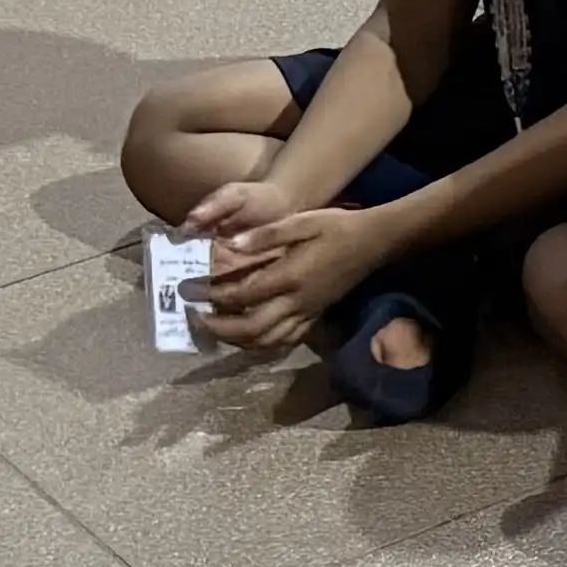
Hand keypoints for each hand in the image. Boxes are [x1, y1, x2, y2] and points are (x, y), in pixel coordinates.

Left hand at [184, 197, 378, 351]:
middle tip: (196, 319)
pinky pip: (286, 340)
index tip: (191, 292)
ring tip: (217, 330)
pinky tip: (249, 337)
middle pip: (252, 327)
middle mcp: (297, 301)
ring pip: (268, 340)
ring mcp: (308, 312)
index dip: (213, 297)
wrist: (374, 242)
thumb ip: (266, 235)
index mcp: (291, 276)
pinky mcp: (315, 316)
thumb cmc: (337, 227)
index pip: (243, 295)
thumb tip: (231, 246)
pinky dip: (262, 344)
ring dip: (237, 341)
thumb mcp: (303, 221)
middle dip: (220, 328)